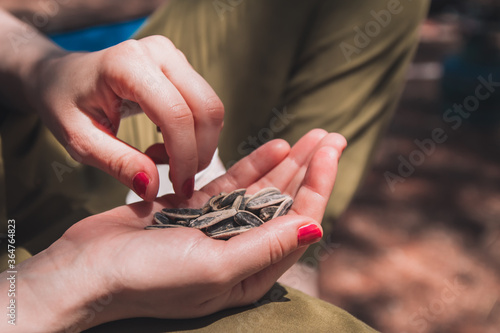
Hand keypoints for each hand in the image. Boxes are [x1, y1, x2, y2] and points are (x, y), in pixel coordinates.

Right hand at [0, 129, 345, 331]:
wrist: (86, 271)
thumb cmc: (148, 279)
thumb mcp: (214, 267)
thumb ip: (265, 246)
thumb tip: (316, 226)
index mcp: (251, 273)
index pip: (297, 223)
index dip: (318, 186)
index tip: (331, 151)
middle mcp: (239, 251)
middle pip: (285, 204)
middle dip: (311, 169)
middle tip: (332, 136)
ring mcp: (216, 228)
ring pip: (261, 190)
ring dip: (286, 163)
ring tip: (312, 137)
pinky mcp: (192, 211)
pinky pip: (231, 185)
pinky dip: (251, 165)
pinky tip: (274, 147)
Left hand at [28, 36, 223, 199]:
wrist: (62, 76)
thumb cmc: (65, 104)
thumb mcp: (81, 140)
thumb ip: (118, 163)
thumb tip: (154, 188)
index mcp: (127, 64)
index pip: (175, 114)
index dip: (184, 156)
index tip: (179, 187)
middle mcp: (158, 52)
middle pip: (205, 108)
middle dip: (200, 152)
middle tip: (178, 179)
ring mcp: (173, 56)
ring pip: (211, 108)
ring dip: (198, 144)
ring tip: (162, 157)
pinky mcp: (181, 66)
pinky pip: (205, 105)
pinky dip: (196, 133)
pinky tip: (167, 142)